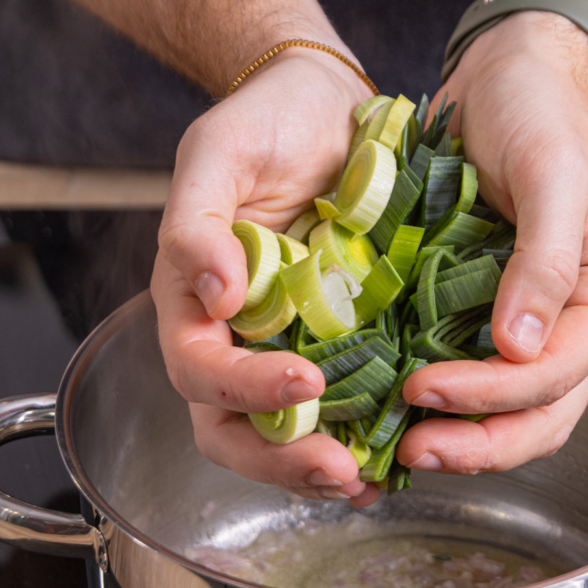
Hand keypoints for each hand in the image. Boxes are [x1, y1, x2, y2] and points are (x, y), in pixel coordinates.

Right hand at [153, 48, 381, 505]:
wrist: (328, 106)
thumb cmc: (265, 123)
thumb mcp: (218, 153)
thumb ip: (197, 223)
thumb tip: (214, 296)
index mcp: (194, 303)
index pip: (200, 371)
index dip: (244, 389)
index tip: (305, 382)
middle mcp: (237, 339)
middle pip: (234, 428)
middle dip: (282, 459)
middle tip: (340, 470)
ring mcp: (290, 347)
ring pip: (286, 434)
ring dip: (322, 468)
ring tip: (370, 481)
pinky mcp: (342, 345)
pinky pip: (343, 410)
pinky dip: (362, 442)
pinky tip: (392, 461)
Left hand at [397, 12, 587, 475]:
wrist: (510, 78)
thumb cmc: (541, 113)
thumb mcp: (554, 175)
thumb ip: (545, 262)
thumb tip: (522, 347)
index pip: (558, 374)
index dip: (492, 395)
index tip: (424, 387)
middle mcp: (574, 323)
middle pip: (542, 414)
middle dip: (481, 442)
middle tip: (415, 450)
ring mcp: (532, 325)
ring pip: (512, 412)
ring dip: (463, 436)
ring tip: (403, 444)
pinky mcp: (488, 315)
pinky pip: (474, 377)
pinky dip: (445, 403)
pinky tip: (399, 410)